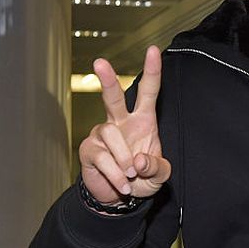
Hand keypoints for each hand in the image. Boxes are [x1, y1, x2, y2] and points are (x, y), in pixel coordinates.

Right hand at [78, 45, 171, 204]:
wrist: (121, 197)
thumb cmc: (142, 178)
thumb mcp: (160, 175)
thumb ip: (157, 167)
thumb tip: (138, 161)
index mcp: (143, 120)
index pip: (148, 91)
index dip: (152, 71)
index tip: (153, 50)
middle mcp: (120, 121)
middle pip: (113, 97)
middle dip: (107, 79)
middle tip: (100, 62)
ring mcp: (102, 134)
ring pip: (110, 133)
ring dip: (124, 158)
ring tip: (131, 176)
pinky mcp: (89, 150)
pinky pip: (102, 157)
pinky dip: (116, 174)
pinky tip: (122, 184)